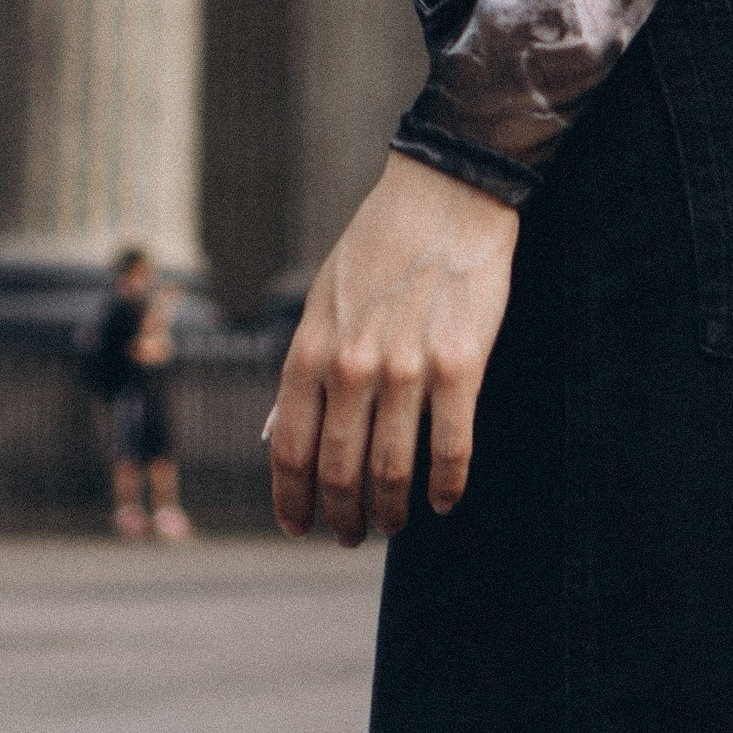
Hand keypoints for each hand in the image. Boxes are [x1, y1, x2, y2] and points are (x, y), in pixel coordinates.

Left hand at [267, 152, 520, 546]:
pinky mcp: (459, 366)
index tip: (298, 525)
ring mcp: (407, 369)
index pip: (289, 448)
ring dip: (392, 512)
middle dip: (342, 516)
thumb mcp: (322, 300)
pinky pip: (451, 448)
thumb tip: (273, 433)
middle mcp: (353, 366)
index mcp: (312, 348)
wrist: (444, 197)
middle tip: (350, 536)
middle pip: (339, 471)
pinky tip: (444, 500)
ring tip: (394, 525)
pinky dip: (448, 486)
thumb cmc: (379, 247)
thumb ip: (303, 368)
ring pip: (393, 471)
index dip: (291, 499)